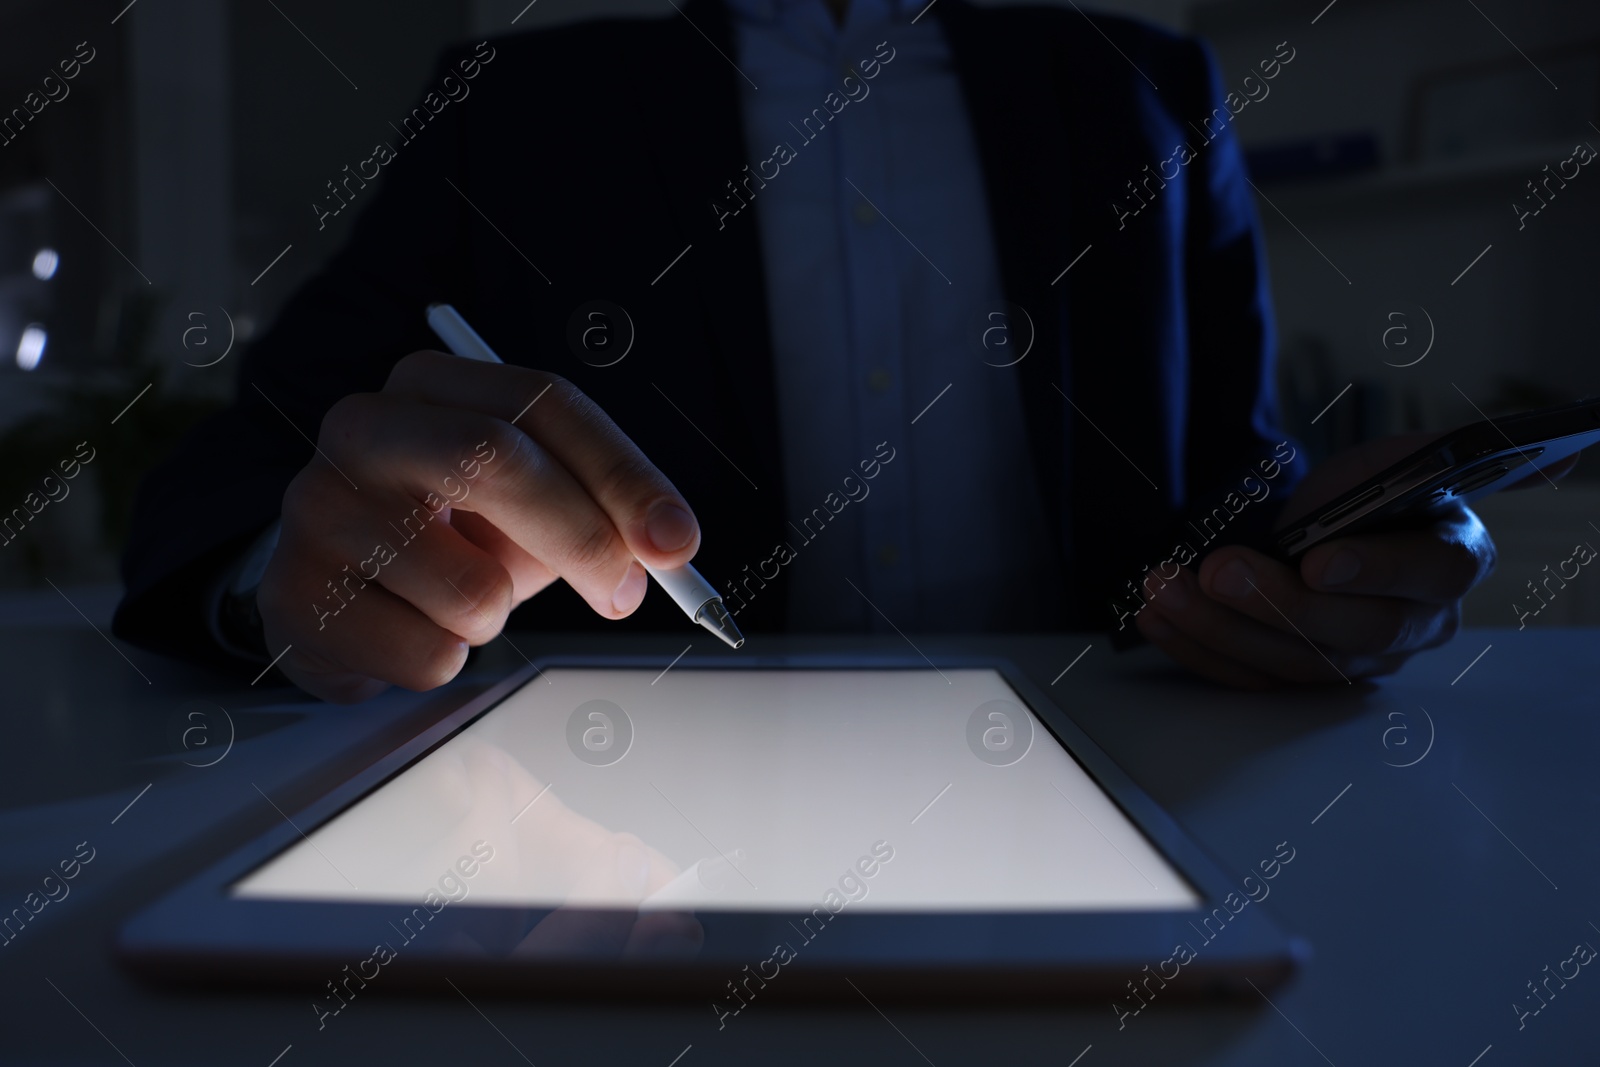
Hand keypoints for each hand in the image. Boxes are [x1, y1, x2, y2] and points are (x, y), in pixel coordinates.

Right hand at [256, 350, 701, 701]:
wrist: (330, 595)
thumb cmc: (446, 539)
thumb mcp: (525, 505)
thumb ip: (598, 512)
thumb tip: (666, 547)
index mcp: (431, 384)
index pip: (544, 402)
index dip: (623, 474)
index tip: (678, 541)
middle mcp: (364, 428)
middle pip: (496, 458)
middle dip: (583, 536)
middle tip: (624, 594)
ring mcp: (318, 507)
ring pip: (471, 587)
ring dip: (496, 618)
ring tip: (458, 604)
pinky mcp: (293, 595)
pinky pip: (427, 655)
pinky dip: (443, 662)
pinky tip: (406, 631)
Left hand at [1135, 432, 1577, 687]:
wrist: (1335, 531)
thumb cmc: (1371, 495)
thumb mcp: (1398, 461)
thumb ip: (1420, 460)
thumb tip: (1497, 447)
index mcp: (1450, 564)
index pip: (1425, 576)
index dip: (1374, 569)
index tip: (1321, 557)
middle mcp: (1409, 626)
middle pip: (1346, 631)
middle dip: (1273, 603)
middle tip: (1217, 570)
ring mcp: (1351, 662)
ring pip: (1287, 663)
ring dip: (1216, 627)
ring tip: (1163, 588)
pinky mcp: (1296, 679)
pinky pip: (1244, 675)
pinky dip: (1194, 645)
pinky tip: (1156, 612)